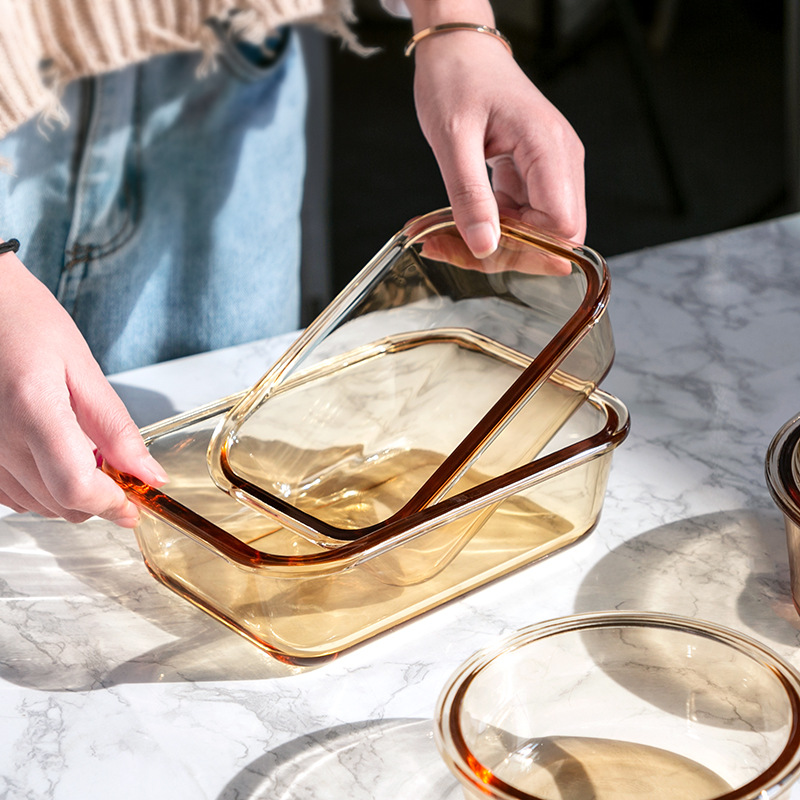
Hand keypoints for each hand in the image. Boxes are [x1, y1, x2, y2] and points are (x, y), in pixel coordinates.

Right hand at [0, 248, 166, 526]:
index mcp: (32, 409)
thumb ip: (115, 426)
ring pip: (35, 504)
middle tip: (119, 474)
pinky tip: (53, 461)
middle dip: (98, 499)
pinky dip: (39, 490)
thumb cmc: (20, 319)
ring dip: (70, 496)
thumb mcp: (81, 366)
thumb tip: (147, 472)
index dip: (111, 504)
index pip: (76, 486)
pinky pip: (7, 495)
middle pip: (58, 503)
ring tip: (86, 458)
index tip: (134, 504)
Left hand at [410, 24, 585, 255]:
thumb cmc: (457, 78)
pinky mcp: (532, 176)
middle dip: (501, 252)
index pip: (563, 227)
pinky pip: (517, 218)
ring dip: (487, 242)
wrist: (458, 50)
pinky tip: (451, 221)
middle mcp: (560, 162)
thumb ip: (469, 194)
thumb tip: (485, 247)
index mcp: (550, 149)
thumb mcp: (452, 138)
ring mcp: (549, 170)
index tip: (477, 247)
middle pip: (552, 237)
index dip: (526, 249)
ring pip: (532, 233)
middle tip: (444, 245)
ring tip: (437, 234)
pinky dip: (485, 226)